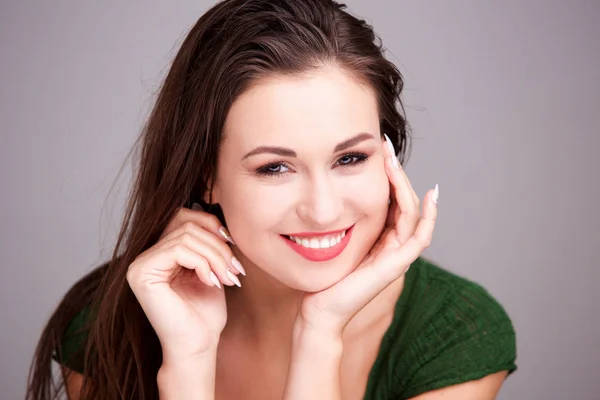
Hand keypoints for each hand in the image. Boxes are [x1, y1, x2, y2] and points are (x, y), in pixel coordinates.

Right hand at [126, 205, 243, 360]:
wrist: (198, 345)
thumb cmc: (205, 312)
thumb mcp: (211, 267)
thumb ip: (207, 240)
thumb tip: (214, 209)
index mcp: (160, 252)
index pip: (184, 216)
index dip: (212, 225)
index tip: (233, 247)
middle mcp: (145, 255)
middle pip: (187, 223)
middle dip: (218, 245)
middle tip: (235, 270)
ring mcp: (139, 264)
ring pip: (186, 235)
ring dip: (216, 256)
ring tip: (227, 278)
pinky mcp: (141, 273)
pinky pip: (179, 248)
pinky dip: (203, 262)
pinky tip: (210, 281)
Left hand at [298, 134, 437, 334]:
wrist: (320, 309)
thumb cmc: (324, 276)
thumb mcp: (334, 240)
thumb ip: (342, 222)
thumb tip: (330, 195)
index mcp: (380, 238)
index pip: (393, 200)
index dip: (390, 175)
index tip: (379, 150)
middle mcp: (392, 245)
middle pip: (405, 201)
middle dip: (397, 172)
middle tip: (386, 146)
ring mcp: (397, 255)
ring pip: (412, 213)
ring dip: (405, 184)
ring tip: (394, 161)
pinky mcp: (396, 266)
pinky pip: (420, 237)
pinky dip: (429, 217)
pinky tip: (430, 195)